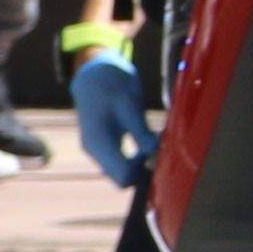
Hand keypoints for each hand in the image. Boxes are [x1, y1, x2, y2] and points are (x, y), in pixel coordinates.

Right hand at [70, 50, 155, 186]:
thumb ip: (140, 131)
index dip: (142, 171)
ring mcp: (98, 150)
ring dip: (140, 162)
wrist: (95, 73)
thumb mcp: (129, 104)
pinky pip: (122, 162)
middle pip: (122, 178)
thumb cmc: (111, 85)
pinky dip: (136, 157)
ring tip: (151, 139)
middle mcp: (96, 151)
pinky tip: (146, 139)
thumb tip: (154, 152)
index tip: (154, 151)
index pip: (122, 178)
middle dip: (143, 168)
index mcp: (98, 143)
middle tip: (157, 146)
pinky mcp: (105, 146)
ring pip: (122, 172)